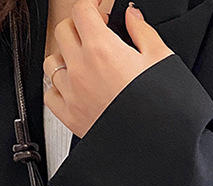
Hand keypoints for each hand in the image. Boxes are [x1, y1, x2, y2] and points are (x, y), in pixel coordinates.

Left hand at [43, 1, 173, 137]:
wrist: (156, 144)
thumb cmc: (162, 108)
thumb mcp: (161, 60)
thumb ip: (143, 32)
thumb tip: (133, 17)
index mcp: (102, 49)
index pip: (81, 10)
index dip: (91, 4)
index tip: (99, 9)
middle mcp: (81, 69)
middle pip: (63, 30)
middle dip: (78, 26)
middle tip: (95, 32)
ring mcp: (72, 94)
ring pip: (52, 61)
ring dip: (64, 55)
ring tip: (83, 60)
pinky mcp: (70, 117)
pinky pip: (50, 94)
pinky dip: (58, 87)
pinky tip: (73, 87)